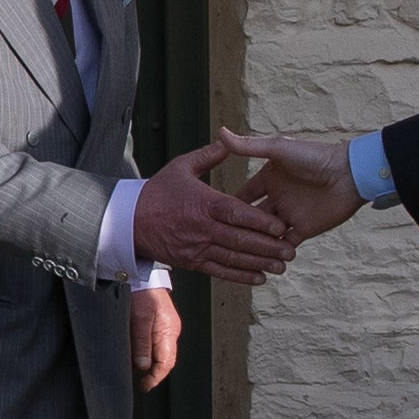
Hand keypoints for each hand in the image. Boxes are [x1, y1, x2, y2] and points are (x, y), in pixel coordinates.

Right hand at [132, 141, 295, 285]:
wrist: (128, 221)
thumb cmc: (157, 191)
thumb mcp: (181, 167)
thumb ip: (209, 155)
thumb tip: (228, 140)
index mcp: (204, 203)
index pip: (237, 213)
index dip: (260, 221)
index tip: (281, 226)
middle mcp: (203, 228)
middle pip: (240, 239)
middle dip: (268, 247)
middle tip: (290, 251)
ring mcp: (198, 248)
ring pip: (234, 258)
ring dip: (260, 264)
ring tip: (282, 266)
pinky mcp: (192, 263)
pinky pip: (220, 271)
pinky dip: (241, 276)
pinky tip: (260, 277)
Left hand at [132, 284, 179, 390]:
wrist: (139, 274)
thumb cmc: (141, 292)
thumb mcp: (138, 319)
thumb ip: (141, 343)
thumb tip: (143, 365)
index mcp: (169, 331)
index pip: (166, 363)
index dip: (155, 378)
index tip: (144, 386)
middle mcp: (170, 331)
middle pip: (164, 360)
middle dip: (153, 373)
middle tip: (140, 382)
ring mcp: (165, 328)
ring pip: (159, 353)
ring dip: (149, 364)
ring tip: (136, 372)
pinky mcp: (158, 324)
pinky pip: (155, 344)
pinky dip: (147, 353)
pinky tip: (137, 355)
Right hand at [220, 127, 363, 245]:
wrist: (349, 174)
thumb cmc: (315, 157)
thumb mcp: (278, 149)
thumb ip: (249, 146)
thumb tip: (221, 133)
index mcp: (268, 179)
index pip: (242, 195)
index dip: (228, 206)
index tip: (209, 218)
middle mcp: (277, 198)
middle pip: (251, 218)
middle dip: (238, 229)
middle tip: (218, 242)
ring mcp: (290, 215)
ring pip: (266, 234)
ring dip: (255, 244)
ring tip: (236, 256)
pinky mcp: (304, 230)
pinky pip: (285, 245)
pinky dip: (275, 253)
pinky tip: (260, 262)